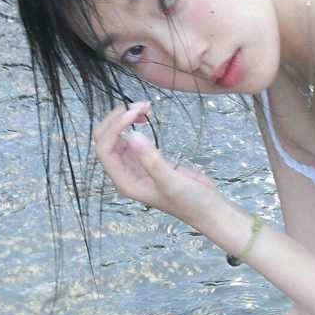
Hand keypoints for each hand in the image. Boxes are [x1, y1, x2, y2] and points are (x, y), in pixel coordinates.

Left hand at [93, 102, 220, 222]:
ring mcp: (135, 166)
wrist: (209, 209)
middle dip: (118, 120)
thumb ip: (152, 161)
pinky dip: (135, 124)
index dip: (115, 128)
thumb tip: (132, 135)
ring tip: (146, 107)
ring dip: (126, 118)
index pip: (105, 150)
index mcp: (125, 182)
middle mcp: (125, 173)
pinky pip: (132, 138)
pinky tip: (147, 117)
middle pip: (106, 140)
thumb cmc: (191, 202)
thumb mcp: (172, 182)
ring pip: (117, 136)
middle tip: (140, 106)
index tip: (135, 113)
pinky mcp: (147, 159)